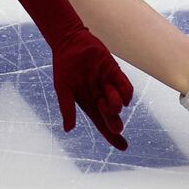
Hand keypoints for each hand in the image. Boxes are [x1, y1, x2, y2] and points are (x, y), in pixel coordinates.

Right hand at [50, 29, 133, 150]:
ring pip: (120, 103)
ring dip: (116, 104)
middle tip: (116, 127)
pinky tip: (118, 91)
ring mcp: (108, 84)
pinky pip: (126, 87)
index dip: (113, 136)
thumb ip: (67, 108)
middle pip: (112, 117)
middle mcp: (100, 96)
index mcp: (88, 103)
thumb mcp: (63, 88)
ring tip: (107, 95)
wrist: (70, 41)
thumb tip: (68, 129)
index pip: (102, 124)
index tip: (123, 146)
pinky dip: (125, 92)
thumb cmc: (64, 65)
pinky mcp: (115, 72)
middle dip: (115, 124)